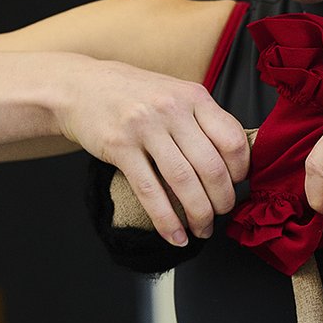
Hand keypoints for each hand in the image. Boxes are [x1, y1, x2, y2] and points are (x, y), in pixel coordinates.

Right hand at [59, 57, 249, 244]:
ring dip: (199, 214)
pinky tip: (176, 235)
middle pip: (211, 166)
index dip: (241, 170)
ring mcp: (145, 128)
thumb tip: (235, 160)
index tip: (238, 185)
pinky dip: (166, 221)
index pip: (233, 139)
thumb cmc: (135, 95)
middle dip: (222, 200)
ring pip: (183, 182)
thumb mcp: (176, 94)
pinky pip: (150, 192)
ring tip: (203, 229)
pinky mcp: (120, 147)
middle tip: (223, 213)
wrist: (81, 86)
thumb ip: (203, 120)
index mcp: (194, 97)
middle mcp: (172, 109)